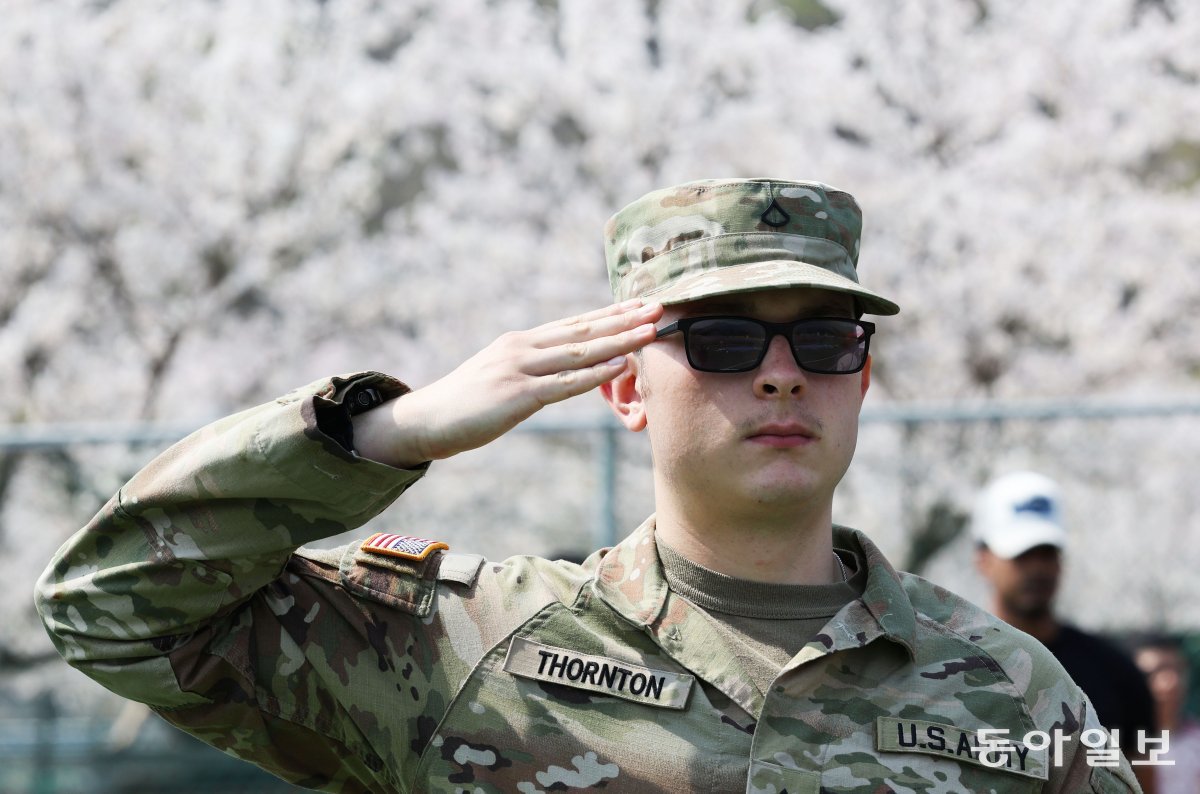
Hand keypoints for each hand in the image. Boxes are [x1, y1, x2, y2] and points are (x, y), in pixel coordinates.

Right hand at [353, 299, 663, 467]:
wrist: (426, 421)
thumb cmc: (466, 405)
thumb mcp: (502, 377)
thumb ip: (532, 370)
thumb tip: (561, 369)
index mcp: (521, 342)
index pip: (575, 323)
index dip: (610, 313)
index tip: (640, 303)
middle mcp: (523, 347)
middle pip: (584, 329)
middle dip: (624, 318)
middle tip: (660, 305)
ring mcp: (520, 368)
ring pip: (580, 351)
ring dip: (619, 340)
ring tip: (650, 329)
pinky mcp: (517, 395)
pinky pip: (564, 383)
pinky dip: (595, 373)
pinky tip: (620, 366)